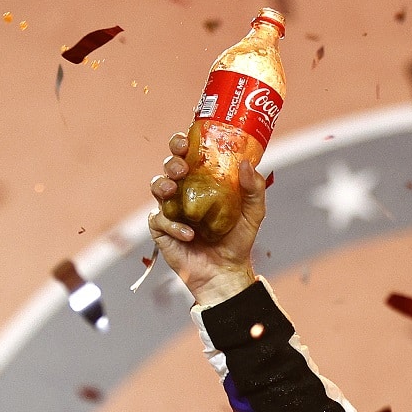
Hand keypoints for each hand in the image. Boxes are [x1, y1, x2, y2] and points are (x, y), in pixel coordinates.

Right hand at [147, 130, 265, 305]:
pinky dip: (173, 225)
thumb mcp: (254, 213)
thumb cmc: (238, 239)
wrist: (227, 270)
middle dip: (171, 161)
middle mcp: (184, 191)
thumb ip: (254, 188)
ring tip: (174, 190)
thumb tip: (246, 163)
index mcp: (203, 181)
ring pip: (157, 187)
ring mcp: (171, 209)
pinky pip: (159, 219)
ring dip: (163, 184)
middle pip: (169, 166)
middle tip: (181, 167)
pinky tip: (189, 235)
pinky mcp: (161, 229)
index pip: (188, 155)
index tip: (185, 140)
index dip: (181, 143)